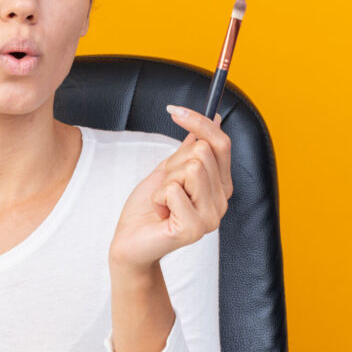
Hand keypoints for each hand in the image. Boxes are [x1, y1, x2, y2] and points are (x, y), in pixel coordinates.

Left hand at [110, 105, 232, 275]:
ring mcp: (211, 217)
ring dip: (166, 181)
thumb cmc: (148, 209)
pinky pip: (174, 190)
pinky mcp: (194, 229)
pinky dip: (158, 197)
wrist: (130, 242)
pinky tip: (160, 213)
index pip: (221, 143)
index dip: (198, 121)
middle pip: (202, 152)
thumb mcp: (168, 171)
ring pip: (191, 168)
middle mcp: (222, 201)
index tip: (173, 110)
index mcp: (220, 186)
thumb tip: (211, 119)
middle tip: (164, 188)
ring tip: (163, 201)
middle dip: (173, 164)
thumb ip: (189, 150)